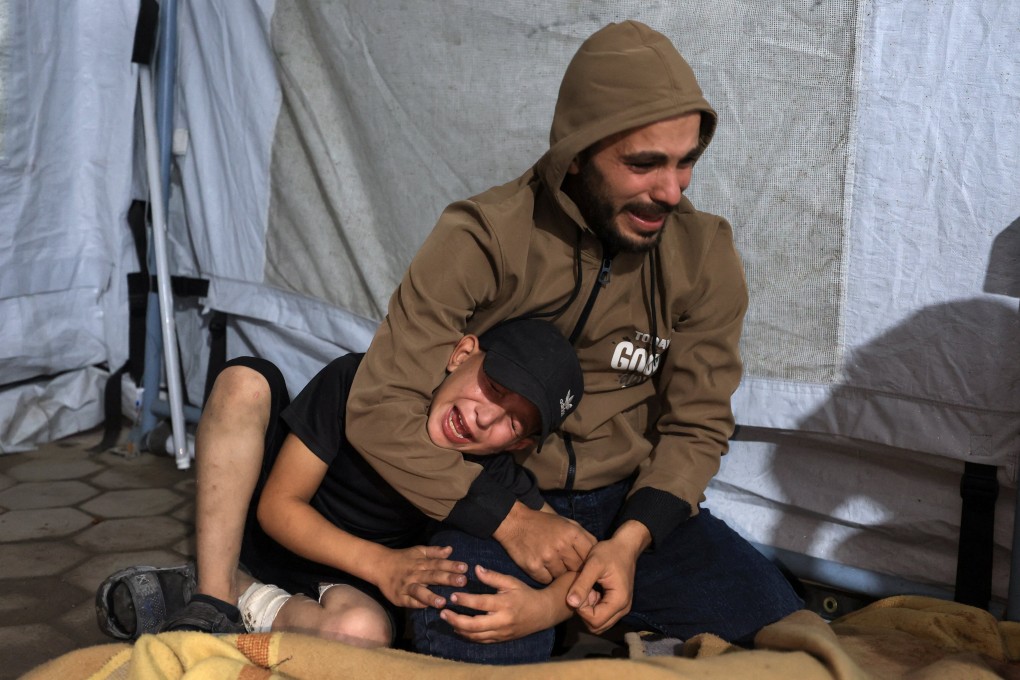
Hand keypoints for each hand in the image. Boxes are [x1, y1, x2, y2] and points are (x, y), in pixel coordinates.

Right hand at [374, 545, 467, 608]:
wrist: (380, 566)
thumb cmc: (404, 559)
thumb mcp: (418, 551)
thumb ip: (434, 552)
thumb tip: (450, 549)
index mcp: (422, 562)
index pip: (439, 563)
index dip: (452, 565)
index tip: (465, 568)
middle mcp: (415, 574)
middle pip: (432, 576)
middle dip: (447, 578)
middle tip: (462, 581)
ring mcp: (407, 586)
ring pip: (419, 591)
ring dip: (430, 596)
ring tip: (443, 602)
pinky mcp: (399, 597)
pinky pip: (409, 602)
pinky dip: (417, 604)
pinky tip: (427, 607)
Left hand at [439, 565, 569, 642]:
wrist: (542, 613)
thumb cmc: (525, 594)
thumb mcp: (511, 581)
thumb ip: (493, 577)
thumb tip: (475, 569)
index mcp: (504, 604)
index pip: (481, 603)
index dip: (465, 600)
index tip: (452, 596)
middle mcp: (502, 621)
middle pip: (475, 625)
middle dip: (456, 620)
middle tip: (443, 613)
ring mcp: (501, 632)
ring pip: (476, 636)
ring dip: (459, 629)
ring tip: (447, 620)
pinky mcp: (501, 639)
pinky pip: (482, 640)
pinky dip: (468, 636)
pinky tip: (459, 628)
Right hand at [493, 502, 595, 583]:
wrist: (515, 523)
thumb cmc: (544, 523)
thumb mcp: (567, 523)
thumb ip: (583, 537)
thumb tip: (598, 552)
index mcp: (572, 534)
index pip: (590, 557)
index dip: (589, 563)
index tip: (587, 567)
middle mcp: (561, 546)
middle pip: (577, 569)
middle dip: (575, 570)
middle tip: (571, 569)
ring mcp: (547, 557)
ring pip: (562, 577)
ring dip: (560, 574)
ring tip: (555, 565)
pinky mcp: (533, 567)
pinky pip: (547, 580)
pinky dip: (547, 576)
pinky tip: (543, 567)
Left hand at [565, 521, 649, 633]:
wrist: (625, 546)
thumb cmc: (609, 552)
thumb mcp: (593, 564)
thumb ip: (582, 584)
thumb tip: (570, 603)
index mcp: (619, 601)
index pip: (594, 621)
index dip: (582, 609)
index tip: (580, 591)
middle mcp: (623, 609)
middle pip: (597, 626)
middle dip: (585, 612)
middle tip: (583, 591)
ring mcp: (622, 609)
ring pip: (600, 624)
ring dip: (589, 611)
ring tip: (587, 591)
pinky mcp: (618, 605)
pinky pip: (603, 616)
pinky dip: (594, 609)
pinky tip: (591, 592)